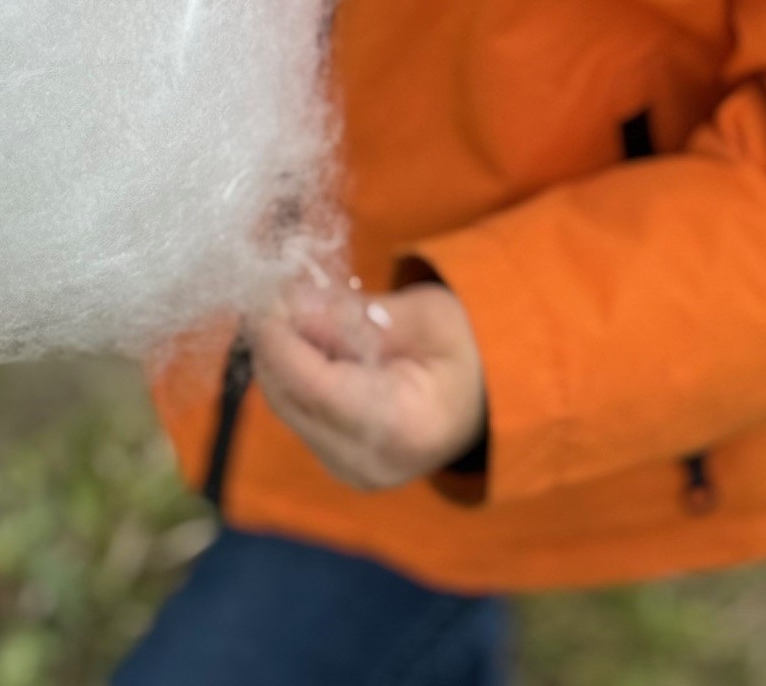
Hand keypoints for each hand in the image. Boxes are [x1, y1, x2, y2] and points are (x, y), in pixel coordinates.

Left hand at [251, 281, 486, 491]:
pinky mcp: (342, 466)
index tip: (271, 294)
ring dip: (284, 357)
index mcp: (398, 427)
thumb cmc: (470, 348)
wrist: (494, 397)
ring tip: (302, 311)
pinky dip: (298, 376)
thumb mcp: (424, 314)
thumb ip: (355, 314)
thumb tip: (290, 304)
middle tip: (284, 292)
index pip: (312, 385)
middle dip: (277, 342)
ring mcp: (352, 473)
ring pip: (288, 408)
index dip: (280, 337)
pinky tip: (315, 343)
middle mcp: (368, 463)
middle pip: (291, 399)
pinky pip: (301, 416)